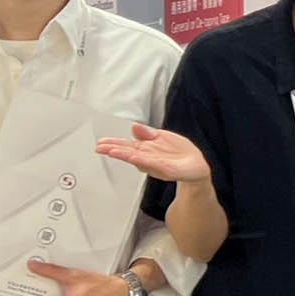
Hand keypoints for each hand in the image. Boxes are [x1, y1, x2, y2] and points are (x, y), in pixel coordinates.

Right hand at [95, 122, 211, 185]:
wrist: (195, 165)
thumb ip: (147, 133)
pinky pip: (153, 164)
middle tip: (99, 148)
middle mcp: (147, 157)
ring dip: (124, 155)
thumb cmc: (178, 152)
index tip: (100, 142)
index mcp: (145, 148)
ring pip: (137, 159)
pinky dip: (142, 161)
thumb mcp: (162, 137)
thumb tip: (133, 125)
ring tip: (112, 151)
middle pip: (127, 152)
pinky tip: (134, 157)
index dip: (113, 143)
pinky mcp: (166, 169)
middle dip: (113, 149)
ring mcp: (155, 164)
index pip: (126, 145)